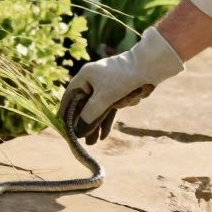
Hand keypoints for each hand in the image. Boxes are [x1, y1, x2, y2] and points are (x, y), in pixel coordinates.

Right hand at [59, 28, 183, 143]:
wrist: (149, 68)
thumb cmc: (123, 79)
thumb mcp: (104, 99)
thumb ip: (89, 115)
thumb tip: (78, 130)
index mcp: (85, 77)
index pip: (70, 97)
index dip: (65, 112)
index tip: (63, 127)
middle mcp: (92, 81)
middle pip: (84, 105)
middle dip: (84, 124)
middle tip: (81, 140)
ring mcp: (105, 86)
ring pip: (97, 109)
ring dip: (95, 125)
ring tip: (92, 143)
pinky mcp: (116, 91)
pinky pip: (108, 108)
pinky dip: (106, 119)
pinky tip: (104, 135)